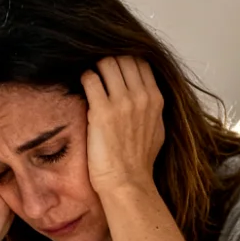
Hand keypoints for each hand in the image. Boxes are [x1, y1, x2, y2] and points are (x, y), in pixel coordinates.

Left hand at [82, 56, 164, 197]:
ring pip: (106, 63)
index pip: (140, 61)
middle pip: (123, 58)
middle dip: (109, 61)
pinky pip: (90, 78)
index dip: (125, 60)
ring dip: (96, 68)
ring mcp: (122, 102)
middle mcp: (141, 96)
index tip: (114, 69)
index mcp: (155, 99)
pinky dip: (84, 78)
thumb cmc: (139, 161)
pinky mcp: (101, 110)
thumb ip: (151, 108)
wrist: (127, 182)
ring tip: (90, 79)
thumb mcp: (157, 130)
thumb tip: (145, 95)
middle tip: (98, 72)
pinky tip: (82, 88)